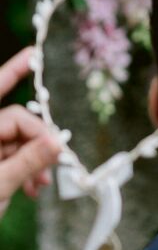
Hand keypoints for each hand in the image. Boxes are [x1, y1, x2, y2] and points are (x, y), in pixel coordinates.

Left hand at [0, 48, 60, 219]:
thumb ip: (28, 162)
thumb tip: (57, 142)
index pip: (7, 107)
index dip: (21, 89)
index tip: (35, 60)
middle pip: (15, 122)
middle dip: (37, 141)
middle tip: (55, 165)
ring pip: (16, 143)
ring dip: (33, 161)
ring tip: (38, 188)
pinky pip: (12, 159)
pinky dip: (26, 172)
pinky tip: (32, 190)